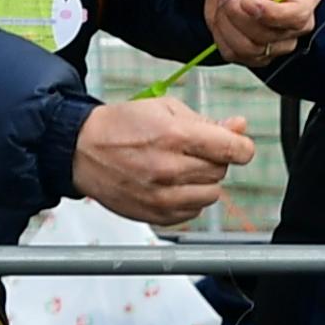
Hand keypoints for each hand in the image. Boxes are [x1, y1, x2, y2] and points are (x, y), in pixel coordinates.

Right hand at [72, 98, 255, 227]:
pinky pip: (193, 213)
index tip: (240, 147)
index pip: (232, 150)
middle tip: (192, 151)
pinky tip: (172, 185)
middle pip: (221, 171)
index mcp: (175, 136)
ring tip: (180, 169)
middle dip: (214, 160)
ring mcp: (162, 196)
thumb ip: (207, 121)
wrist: (82, 151)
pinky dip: (189, 200)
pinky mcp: (155, 215)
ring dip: (203, 182)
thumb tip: (239, 128)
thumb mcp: (165, 108)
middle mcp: (170, 169)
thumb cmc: (121, 126)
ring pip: (211, 195)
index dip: (242, 147)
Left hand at [207, 0, 320, 64]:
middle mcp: (295, 26)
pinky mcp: (256, 54)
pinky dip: (221, 33)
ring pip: (248, 48)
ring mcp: (277, 44)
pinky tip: (224, 14)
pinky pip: (233, 54)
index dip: (271, 13)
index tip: (247, 1)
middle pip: (267, 36)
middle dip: (238, 11)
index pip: (297, 16)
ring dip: (227, 21)